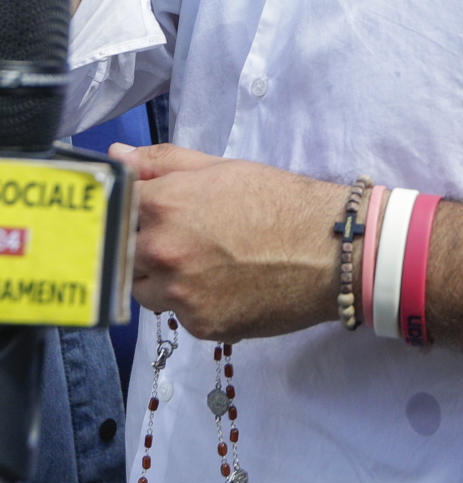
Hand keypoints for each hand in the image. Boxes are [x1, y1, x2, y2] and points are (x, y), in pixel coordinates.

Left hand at [111, 142, 345, 341]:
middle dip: (143, 245)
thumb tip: (116, 156)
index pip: (115, 209)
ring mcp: (179, 294)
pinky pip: (179, 315)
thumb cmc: (279, 201)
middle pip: (123, 253)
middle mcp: (162, 252)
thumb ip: (162, 162)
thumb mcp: (221, 168)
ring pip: (145, 289)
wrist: (329, 249)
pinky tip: (227, 285)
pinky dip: (195, 303)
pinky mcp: (200, 326)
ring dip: (163, 278)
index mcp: (162, 205)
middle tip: (184, 238)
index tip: (146, 211)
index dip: (131, 209)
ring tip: (207, 263)